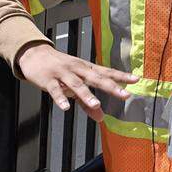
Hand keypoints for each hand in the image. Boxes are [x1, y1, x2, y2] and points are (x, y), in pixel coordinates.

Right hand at [16, 43, 138, 121]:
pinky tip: (65, 107)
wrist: (35, 54)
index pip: (107, 72)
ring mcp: (63, 73)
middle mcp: (77, 69)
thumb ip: (88, 103)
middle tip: (124, 94)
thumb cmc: (58, 68)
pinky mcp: (48, 79)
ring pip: (76, 84)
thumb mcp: (74, 83)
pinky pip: (55, 90)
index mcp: (86, 69)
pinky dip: (60, 98)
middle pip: (96, 77)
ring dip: (86, 94)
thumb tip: (101, 117)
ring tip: (96, 103)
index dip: (121, 76)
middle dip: (111, 86)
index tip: (136, 80)